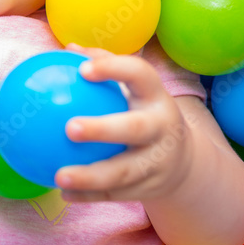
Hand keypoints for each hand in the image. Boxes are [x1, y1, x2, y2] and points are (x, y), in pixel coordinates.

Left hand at [54, 44, 193, 202]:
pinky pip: (116, 194)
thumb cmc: (143, 112)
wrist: (185, 161)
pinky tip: (62, 194)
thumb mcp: (134, 88)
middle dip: (103, 129)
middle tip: (70, 128)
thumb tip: (68, 49)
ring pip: (124, 171)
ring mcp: (158, 161)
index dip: (114, 70)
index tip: (83, 69)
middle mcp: (162, 128)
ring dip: (90, 177)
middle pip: (134, 129)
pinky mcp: (150, 188)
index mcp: (156, 96)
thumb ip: (104, 65)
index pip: (140, 75)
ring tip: (58, 176)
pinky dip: (88, 196)